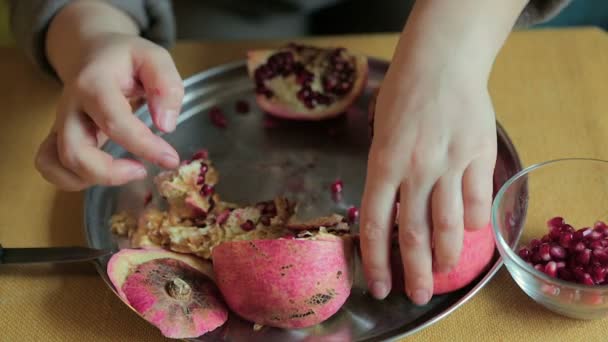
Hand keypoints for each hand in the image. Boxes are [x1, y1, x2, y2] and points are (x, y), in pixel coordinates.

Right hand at [35, 33, 183, 190]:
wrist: (92, 51)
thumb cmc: (126, 58)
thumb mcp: (155, 58)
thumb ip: (166, 87)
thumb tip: (166, 125)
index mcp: (94, 83)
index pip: (114, 122)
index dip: (144, 146)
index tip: (170, 158)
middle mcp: (70, 106)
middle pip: (74, 152)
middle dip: (110, 172)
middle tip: (143, 171)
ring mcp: (60, 123)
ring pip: (57, 164)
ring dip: (92, 179)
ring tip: (125, 172)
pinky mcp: (58, 136)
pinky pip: (49, 166)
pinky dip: (71, 180)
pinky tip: (104, 174)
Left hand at [359, 61, 496, 304]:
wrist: (441, 61)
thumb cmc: (403, 95)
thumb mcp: (379, 133)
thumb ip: (384, 173)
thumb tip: (388, 213)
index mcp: (382, 162)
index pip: (374, 224)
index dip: (376, 262)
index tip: (379, 286)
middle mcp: (415, 168)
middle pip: (412, 233)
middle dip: (414, 272)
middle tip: (416, 295)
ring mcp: (449, 162)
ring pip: (449, 224)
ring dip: (446, 255)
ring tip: (443, 273)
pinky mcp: (479, 154)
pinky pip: (478, 200)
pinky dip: (476, 223)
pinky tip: (472, 232)